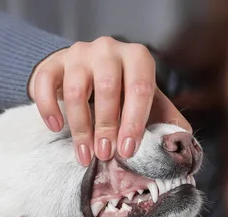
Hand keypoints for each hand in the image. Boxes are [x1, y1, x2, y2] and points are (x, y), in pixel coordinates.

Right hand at [28, 36, 190, 165]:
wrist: (91, 73)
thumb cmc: (125, 94)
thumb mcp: (150, 103)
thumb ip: (167, 121)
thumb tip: (181, 147)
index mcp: (137, 58)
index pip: (140, 89)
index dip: (134, 122)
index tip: (127, 151)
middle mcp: (108, 49)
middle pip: (107, 89)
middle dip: (107, 127)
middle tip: (105, 155)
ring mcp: (78, 54)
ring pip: (76, 91)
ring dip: (80, 127)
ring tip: (85, 155)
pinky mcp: (53, 62)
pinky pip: (45, 83)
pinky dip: (49, 109)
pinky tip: (56, 128)